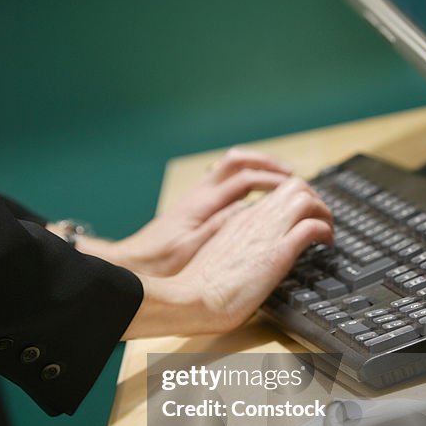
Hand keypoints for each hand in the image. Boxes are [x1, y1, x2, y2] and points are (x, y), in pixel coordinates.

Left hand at [81, 147, 292, 276]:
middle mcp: (199, 193)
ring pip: (230, 168)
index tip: (294, 186)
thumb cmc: (160, 262)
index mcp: (202, 203)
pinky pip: (224, 182)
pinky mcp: (194, 206)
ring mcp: (196, 197)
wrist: (132, 264)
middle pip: (237, 161)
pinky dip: (244, 181)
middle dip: (267, 163)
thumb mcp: (192, 248)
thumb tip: (248, 210)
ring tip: (278, 180)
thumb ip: (219, 227)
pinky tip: (255, 196)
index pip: (244, 178)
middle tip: (291, 174)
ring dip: (256, 169)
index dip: (272, 179)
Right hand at [123, 176, 333, 338]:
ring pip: (305, 197)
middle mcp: (253, 219)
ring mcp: (266, 233)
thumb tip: (248, 252)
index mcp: (237, 220)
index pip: (274, 195)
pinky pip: (311, 226)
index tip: (302, 216)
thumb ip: (233, 246)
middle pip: (293, 186)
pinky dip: (325, 229)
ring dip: (323, 210)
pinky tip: (327, 242)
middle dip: (315, 198)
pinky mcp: (277, 253)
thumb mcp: (217, 256)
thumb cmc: (198, 289)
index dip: (294, 201)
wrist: (190, 299)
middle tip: (322, 218)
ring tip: (328, 230)